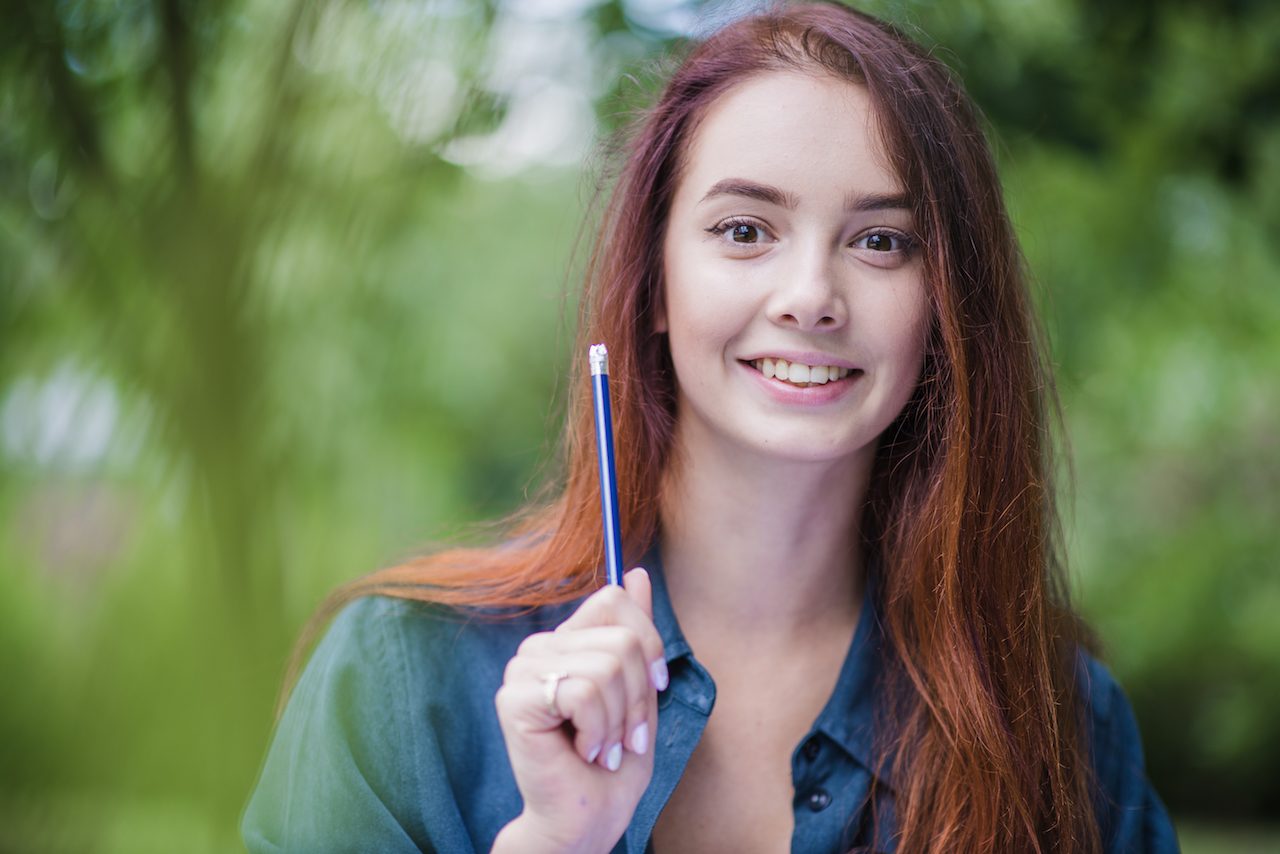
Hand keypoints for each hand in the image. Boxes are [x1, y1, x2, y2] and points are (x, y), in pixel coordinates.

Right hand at [493, 567, 667, 853]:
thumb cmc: (612, 763)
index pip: (614, 600)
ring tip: (602, 747)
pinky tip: (582, 752)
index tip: (654, 687)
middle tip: (625, 737)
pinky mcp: (514, 699)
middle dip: (639, 697)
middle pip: (620, 638)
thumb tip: (638, 573)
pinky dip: (598, 730)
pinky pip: (584, 692)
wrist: (586, 819)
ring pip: (607, 666)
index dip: (648, 643)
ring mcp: (522, 671)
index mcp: (566, 640)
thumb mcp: (638, 690)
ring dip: (620, 720)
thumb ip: (635, 634)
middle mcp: (539, 648)